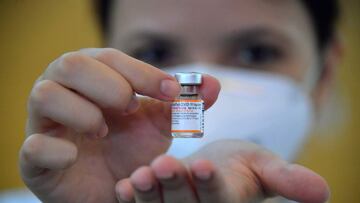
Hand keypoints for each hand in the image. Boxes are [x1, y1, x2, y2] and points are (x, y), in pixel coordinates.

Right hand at [19, 48, 220, 202]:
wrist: (110, 188)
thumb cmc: (129, 149)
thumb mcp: (159, 126)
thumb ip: (182, 105)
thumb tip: (214, 84)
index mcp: (92, 78)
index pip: (109, 57)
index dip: (141, 72)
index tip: (172, 93)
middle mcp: (64, 92)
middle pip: (71, 64)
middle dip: (108, 85)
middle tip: (132, 108)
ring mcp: (45, 124)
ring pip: (45, 94)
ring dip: (82, 112)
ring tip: (103, 132)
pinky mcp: (34, 158)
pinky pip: (33, 145)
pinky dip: (55, 149)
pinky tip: (76, 157)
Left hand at [118, 140, 328, 202]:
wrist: (211, 167)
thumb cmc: (241, 165)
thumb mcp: (264, 166)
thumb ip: (285, 178)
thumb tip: (323, 191)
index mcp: (227, 201)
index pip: (221, 197)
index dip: (213, 184)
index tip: (204, 165)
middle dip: (176, 185)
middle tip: (164, 165)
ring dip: (150, 192)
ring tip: (140, 174)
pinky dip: (132, 198)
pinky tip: (122, 186)